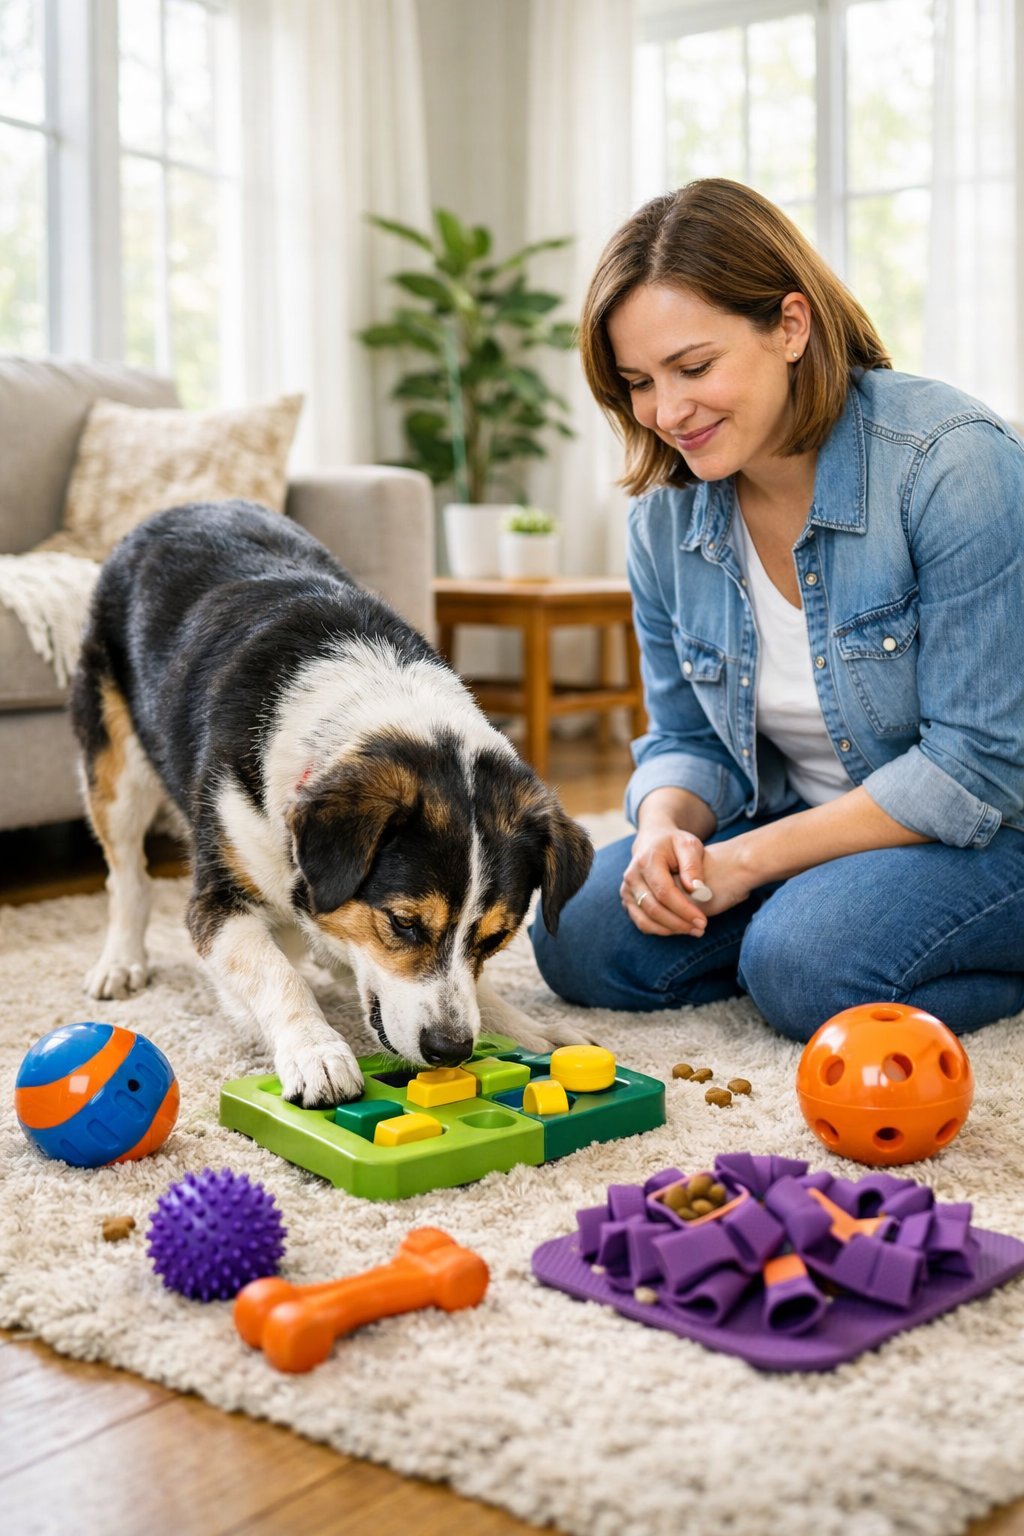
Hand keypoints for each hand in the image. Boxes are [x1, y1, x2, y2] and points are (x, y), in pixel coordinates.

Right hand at [621, 828, 758, 934]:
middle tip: (701, 929)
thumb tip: (697, 890)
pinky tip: (678, 929)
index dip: (684, 909)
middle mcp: (632, 877)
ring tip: (693, 931)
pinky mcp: (628, 900)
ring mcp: (627, 890)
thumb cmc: (674, 843)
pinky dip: (660, 930)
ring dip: (670, 930)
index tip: (702, 920)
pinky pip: (641, 922)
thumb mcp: (688, 845)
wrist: (652, 840)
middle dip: (679, 923)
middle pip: (654, 909)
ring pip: (646, 920)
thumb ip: (693, 866)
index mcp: (646, 861)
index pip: (664, 892)